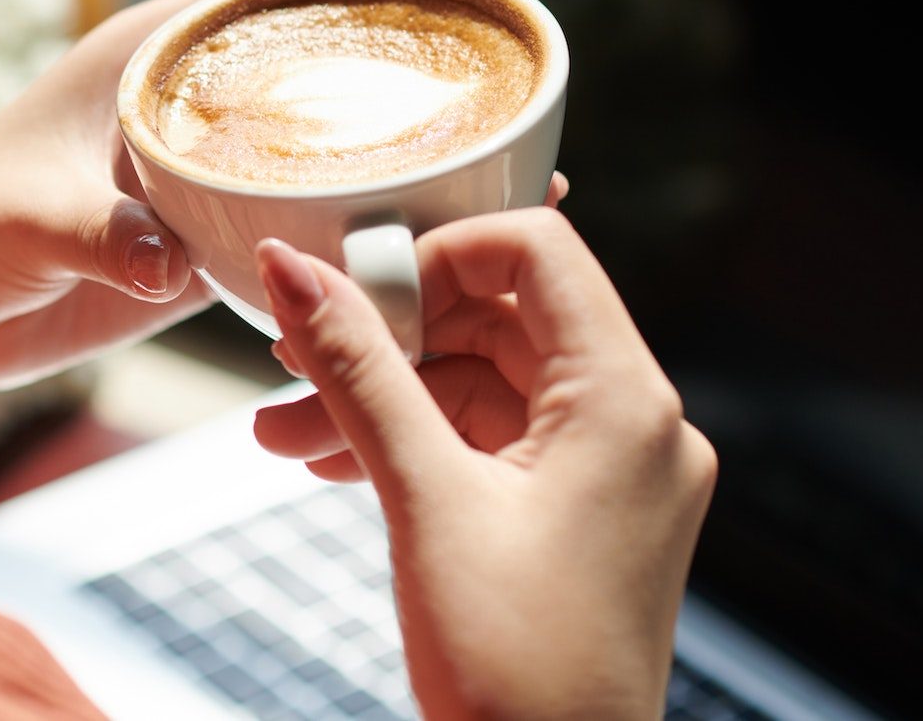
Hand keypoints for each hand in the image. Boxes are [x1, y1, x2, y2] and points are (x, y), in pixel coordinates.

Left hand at [0, 0, 494, 391]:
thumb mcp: (24, 219)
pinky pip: (305, 214)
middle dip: (416, 51)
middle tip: (515, 68)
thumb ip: (96, 233)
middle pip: (324, 51)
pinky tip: (429, 238)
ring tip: (504, 156)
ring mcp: (204, 166)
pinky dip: (365, 218)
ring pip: (325, 135)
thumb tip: (163, 264)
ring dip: (404, 141)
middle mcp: (189, 97)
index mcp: (150, 53)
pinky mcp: (206, 235)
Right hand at [251, 211, 716, 720]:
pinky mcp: (584, 515)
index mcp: (626, 400)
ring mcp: (614, 471)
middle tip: (294, 358)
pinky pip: (493, 440)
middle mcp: (637, 423)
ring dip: (384, 396)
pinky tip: (332, 460)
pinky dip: (416, 442)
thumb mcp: (423, 499)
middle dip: (389, 335)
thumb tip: (292, 270)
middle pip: (503, 316)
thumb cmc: (517, 673)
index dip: (437, 253)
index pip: (536, 250)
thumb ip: (357, 370)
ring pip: (485, 384)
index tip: (355, 287)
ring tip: (285, 428)